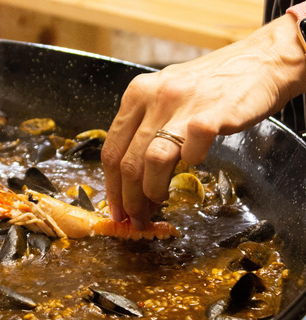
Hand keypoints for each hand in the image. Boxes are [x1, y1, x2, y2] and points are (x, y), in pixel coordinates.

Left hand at [102, 14, 305, 229]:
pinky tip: (193, 165)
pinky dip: (191, 164)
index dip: (111, 186)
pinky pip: (193, 149)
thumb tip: (132, 179)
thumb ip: (146, 129)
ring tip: (156, 205)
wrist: (259, 60)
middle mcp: (153, 97)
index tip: (115, 208)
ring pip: (151, 159)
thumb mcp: (164, 97)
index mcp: (136, 95)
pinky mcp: (213, 112)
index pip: (110, 149)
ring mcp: (182, 104)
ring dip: (151, 191)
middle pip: (126, 160)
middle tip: (136, 217)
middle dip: (127, 198)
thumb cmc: (209, 84)